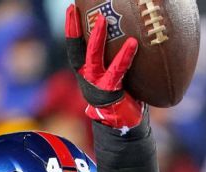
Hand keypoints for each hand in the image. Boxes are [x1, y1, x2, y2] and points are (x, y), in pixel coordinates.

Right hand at [65, 5, 143, 129]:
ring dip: (96, 37)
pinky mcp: (110, 91)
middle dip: (74, 28)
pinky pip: (117, 70)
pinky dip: (125, 56)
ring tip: (103, 19)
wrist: (124, 126)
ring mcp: (96, 85)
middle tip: (73, 8)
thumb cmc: (124, 99)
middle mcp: (87, 78)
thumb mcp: (116, 79)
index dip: (71, 30)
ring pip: (93, 57)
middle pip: (77, 49)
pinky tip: (134, 43)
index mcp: (87, 74)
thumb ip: (117, 62)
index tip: (71, 10)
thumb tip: (131, 35)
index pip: (75, 48)